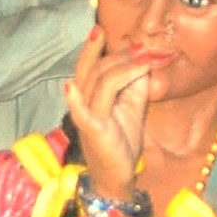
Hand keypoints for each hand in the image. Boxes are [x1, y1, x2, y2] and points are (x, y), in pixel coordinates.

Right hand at [63, 19, 155, 197]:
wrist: (117, 176)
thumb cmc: (121, 140)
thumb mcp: (132, 105)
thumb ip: (136, 82)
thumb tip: (146, 56)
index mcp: (92, 93)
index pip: (97, 64)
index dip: (115, 50)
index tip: (138, 40)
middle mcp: (86, 101)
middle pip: (95, 69)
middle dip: (117, 54)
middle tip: (141, 44)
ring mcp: (87, 116)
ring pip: (96, 84)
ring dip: (119, 67)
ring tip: (140, 57)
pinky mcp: (92, 132)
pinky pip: (81, 114)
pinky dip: (75, 101)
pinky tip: (70, 87)